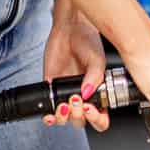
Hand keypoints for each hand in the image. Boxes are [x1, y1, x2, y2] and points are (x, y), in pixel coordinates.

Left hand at [42, 4, 110, 133]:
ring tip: (64, 104)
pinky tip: (50, 113)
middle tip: (76, 100)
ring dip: (63, 117)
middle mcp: (83, 96)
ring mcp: (66, 94)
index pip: (101, 118)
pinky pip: (49, 110)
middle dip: (78, 116)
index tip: (90, 107)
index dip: (97, 119)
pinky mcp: (51, 89)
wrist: (69, 28)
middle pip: (81, 121)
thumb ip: (95, 77)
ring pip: (65, 119)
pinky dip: (48, 116)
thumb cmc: (87, 40)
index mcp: (98, 93)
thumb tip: (87, 92)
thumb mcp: (98, 59)